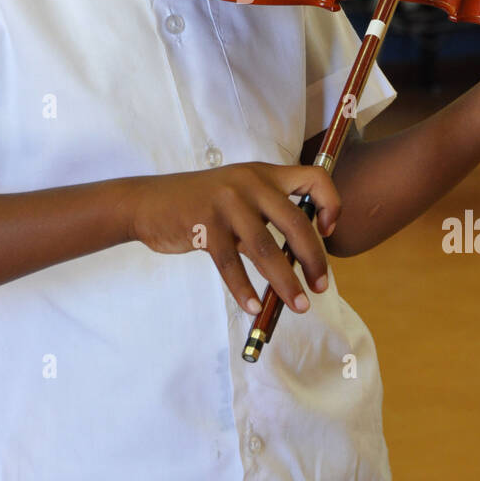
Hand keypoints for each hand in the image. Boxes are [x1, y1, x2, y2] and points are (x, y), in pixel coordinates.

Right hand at [127, 162, 340, 315]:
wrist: (148, 202)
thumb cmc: (198, 205)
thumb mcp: (237, 199)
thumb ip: (265, 217)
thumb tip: (300, 257)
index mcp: (264, 174)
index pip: (314, 178)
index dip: (331, 204)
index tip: (328, 232)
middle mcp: (250, 183)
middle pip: (296, 224)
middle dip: (314, 260)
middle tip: (321, 287)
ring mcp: (227, 203)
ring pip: (266, 250)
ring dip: (286, 283)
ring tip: (298, 305)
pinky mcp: (205, 225)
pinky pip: (232, 264)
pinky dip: (244, 289)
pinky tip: (254, 306)